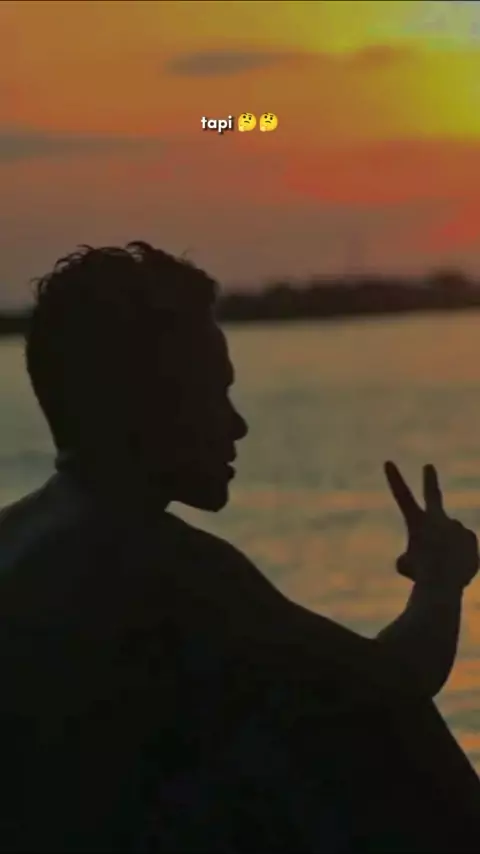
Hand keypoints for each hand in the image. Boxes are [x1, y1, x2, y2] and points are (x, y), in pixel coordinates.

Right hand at [384, 461, 478, 589]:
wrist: (444, 582)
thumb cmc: (420, 575)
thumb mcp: (406, 566)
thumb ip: (414, 556)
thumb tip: (426, 555)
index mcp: (417, 521)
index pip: (402, 496)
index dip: (395, 479)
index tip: (388, 462)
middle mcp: (439, 519)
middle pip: (433, 495)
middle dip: (429, 481)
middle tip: (428, 467)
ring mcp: (457, 526)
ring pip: (447, 540)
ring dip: (444, 552)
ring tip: (443, 567)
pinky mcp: (471, 538)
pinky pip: (462, 552)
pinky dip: (458, 562)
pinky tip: (456, 569)